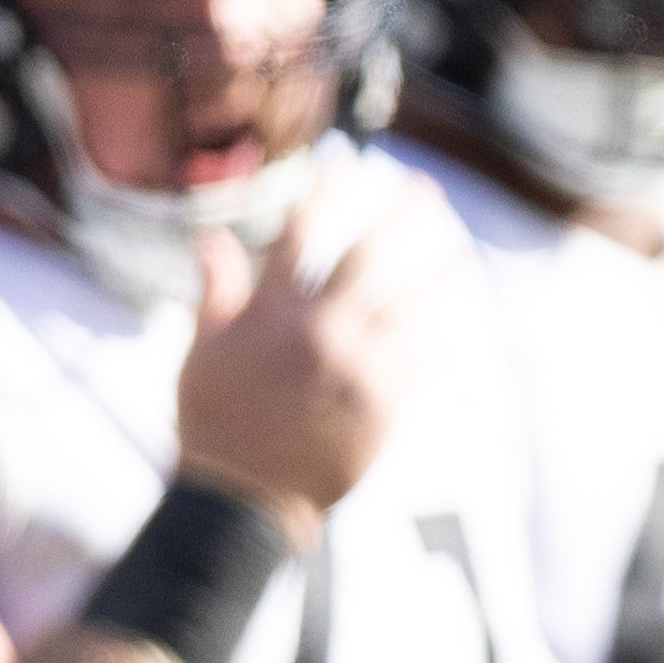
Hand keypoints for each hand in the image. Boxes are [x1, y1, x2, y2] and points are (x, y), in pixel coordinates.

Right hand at [172, 166, 448, 519]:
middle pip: (368, 257)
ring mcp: (354, 366)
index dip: (326, 193)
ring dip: (439, 274)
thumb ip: (216, 292)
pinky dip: (442, 334)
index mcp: (268, 313)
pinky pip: (424, 359)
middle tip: (426, 188)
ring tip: (463, 252)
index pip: (300, 235)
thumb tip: (210, 238)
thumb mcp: (200, 353)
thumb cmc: (213, 424)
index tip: (348, 163)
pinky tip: (461, 317)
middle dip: (400, 217)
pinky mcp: (382, 403)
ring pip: (409, 305)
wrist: (243, 498)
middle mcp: (316, 331)